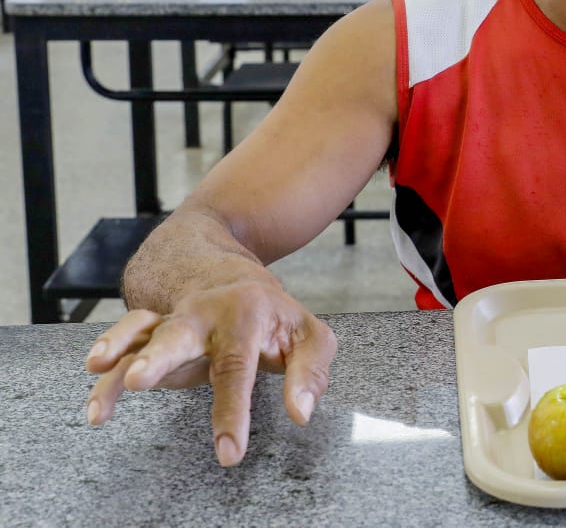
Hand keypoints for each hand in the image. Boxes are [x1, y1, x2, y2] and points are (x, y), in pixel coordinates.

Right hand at [84, 280, 336, 466]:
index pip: (238, 367)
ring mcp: (175, 319)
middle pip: (180, 334)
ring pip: (143, 333)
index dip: (233, 412)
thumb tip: (300, 413)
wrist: (230, 272)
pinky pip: (126, 337)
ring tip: (102, 377)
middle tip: (140, 380)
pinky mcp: (153, 327)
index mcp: (247, 315)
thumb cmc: (273, 315)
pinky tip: (95, 373)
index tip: (229, 452)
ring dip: (121, 353)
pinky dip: (108, 351)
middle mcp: (205, 314)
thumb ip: (309, 374)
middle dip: (159, 358)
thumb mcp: (309, 336)